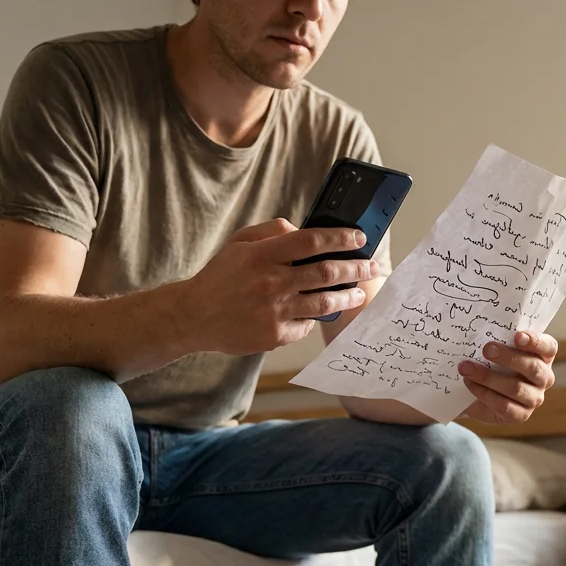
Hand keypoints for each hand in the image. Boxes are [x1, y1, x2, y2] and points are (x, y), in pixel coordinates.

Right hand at [187, 218, 379, 354]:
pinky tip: (320, 312)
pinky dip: (315, 317)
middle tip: (371, 266)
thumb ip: (273, 232)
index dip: (340, 238)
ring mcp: (274, 312)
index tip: (359, 238)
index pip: (311, 241)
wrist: (194, 316)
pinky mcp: (274, 336)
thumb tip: (306, 229)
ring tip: (359, 292)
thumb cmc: (221, 276)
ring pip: (324, 302)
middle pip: (325, 272)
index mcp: (262, 255)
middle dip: (355, 268)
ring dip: (347, 296)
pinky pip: (306, 325)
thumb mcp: (240, 242)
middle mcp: (270, 283)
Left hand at [458, 331, 557, 424]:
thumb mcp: (496, 347)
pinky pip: (504, 406)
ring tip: (466, 368)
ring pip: (516, 388)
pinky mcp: (520, 415)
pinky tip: (470, 384)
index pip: (548, 347)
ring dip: (488, 377)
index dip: (535, 341)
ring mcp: (534, 398)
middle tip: (486, 349)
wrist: (475, 391)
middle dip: (508, 357)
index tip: (517, 336)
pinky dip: (484, 394)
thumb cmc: (490, 361)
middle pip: (533, 367)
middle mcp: (543, 377)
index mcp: (543, 355)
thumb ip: (496, 337)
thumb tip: (478, 328)